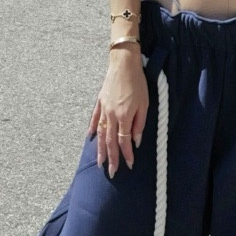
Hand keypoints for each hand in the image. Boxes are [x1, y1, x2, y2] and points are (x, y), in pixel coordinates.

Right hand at [88, 49, 148, 175]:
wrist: (123, 63)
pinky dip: (92, 128)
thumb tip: (136, 141)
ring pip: (101, 133)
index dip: (126, 155)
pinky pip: (94, 118)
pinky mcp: (100, 101)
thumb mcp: (144, 103)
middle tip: (111, 172)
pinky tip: (91, 137)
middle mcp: (111, 115)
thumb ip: (140, 123)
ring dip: (100, 149)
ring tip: (99, 161)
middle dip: (111, 158)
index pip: (124, 141)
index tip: (129, 165)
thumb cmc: (137, 82)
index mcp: (124, 116)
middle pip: (110, 141)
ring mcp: (103, 108)